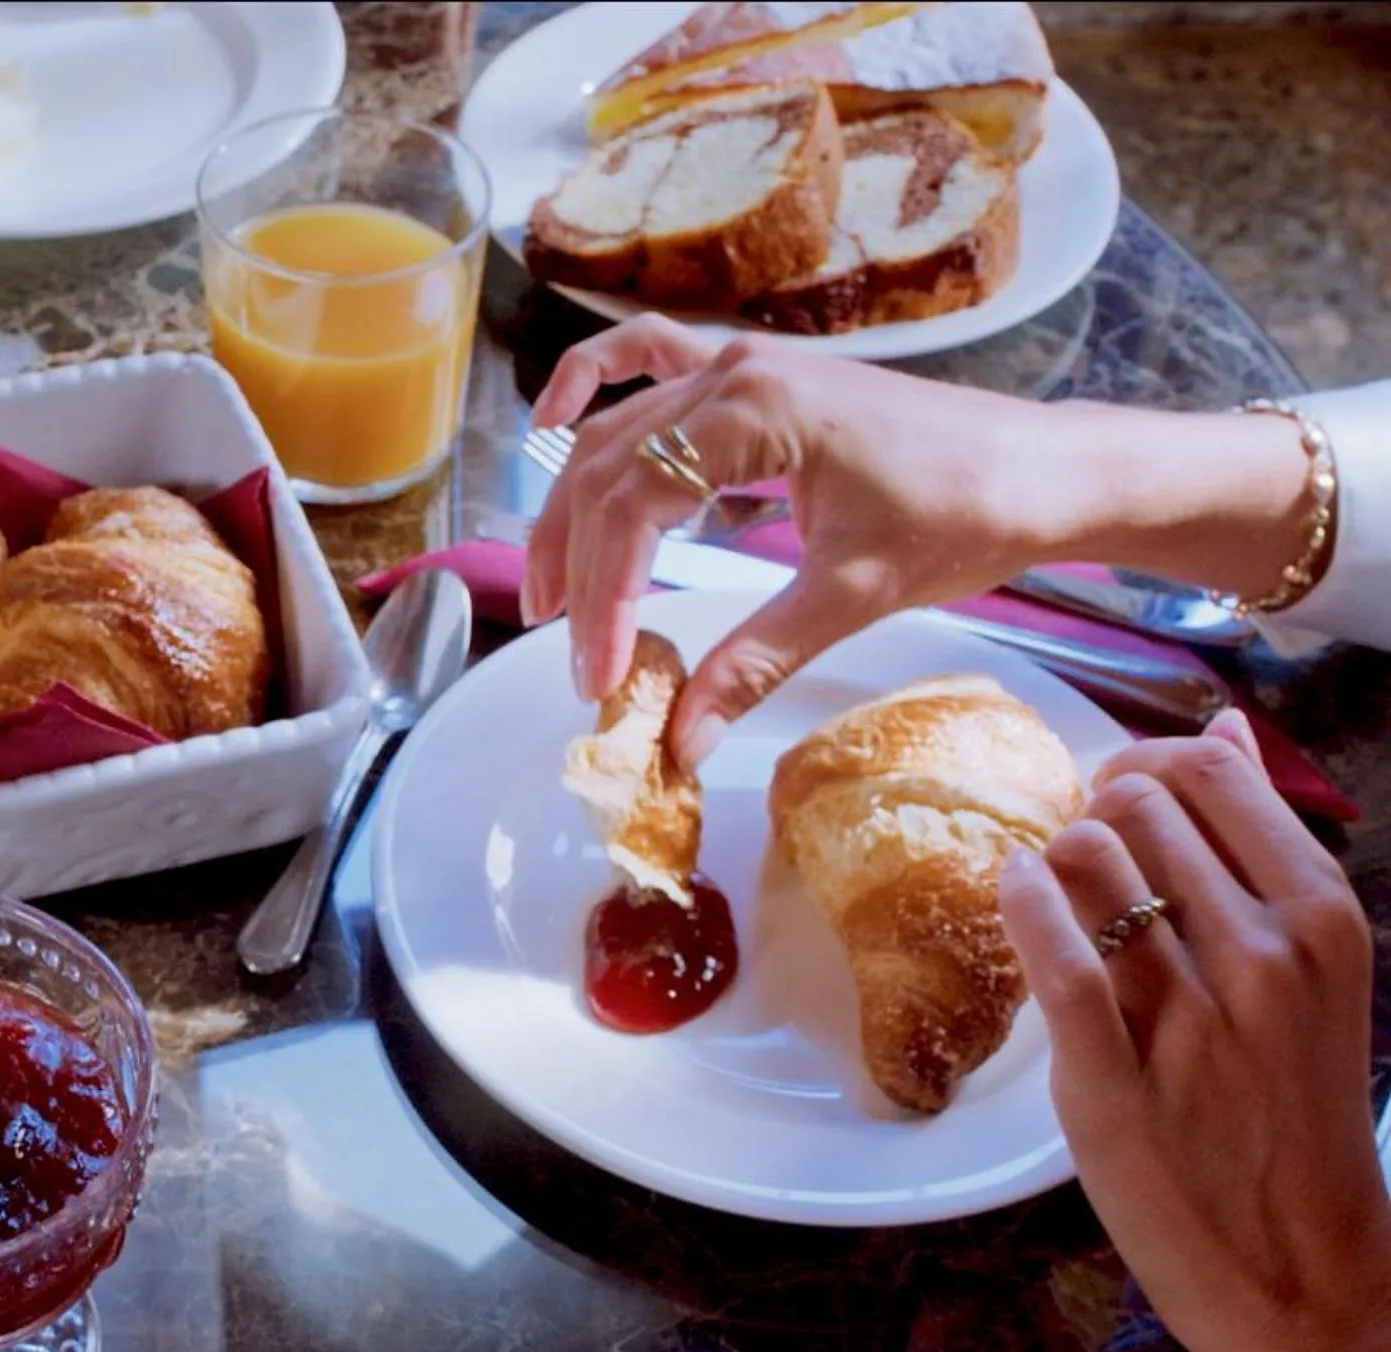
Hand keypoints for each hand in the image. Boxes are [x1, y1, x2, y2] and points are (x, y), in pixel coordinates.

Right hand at [522, 316, 1074, 761]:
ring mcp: (740, 366)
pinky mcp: (756, 379)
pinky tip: (554, 419)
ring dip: (573, 510)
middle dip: (579, 569)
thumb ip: (751, 662)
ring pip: (617, 436)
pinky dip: (594, 386)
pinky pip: (649, 362)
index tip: (601, 676)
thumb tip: (681, 740)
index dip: (606, 598)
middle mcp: (732, 371)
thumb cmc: (964, 516)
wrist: (1046, 469)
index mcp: (754, 408)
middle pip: (609, 472)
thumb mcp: (850, 595)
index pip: (634, 506)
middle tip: (572, 655)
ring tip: (553, 592)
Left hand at [998, 711, 1390, 1351]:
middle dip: (1094, 814)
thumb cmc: (1295, 1100)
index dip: (1144, 769)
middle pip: (1133, 806)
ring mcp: (1191, 1018)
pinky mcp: (1113, 1078)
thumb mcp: (1313, 963)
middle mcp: (1264, 956)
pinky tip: (1015, 893)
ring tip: (1063, 902)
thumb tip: (1226, 727)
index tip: (1125, 802)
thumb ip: (1261, 843)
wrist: (1305, 1265)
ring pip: (1084, 861)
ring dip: (1054, 864)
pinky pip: (1051, 952)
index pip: (1209, 773)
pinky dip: (1021, 903)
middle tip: (1089, 861)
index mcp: (1320, 917)